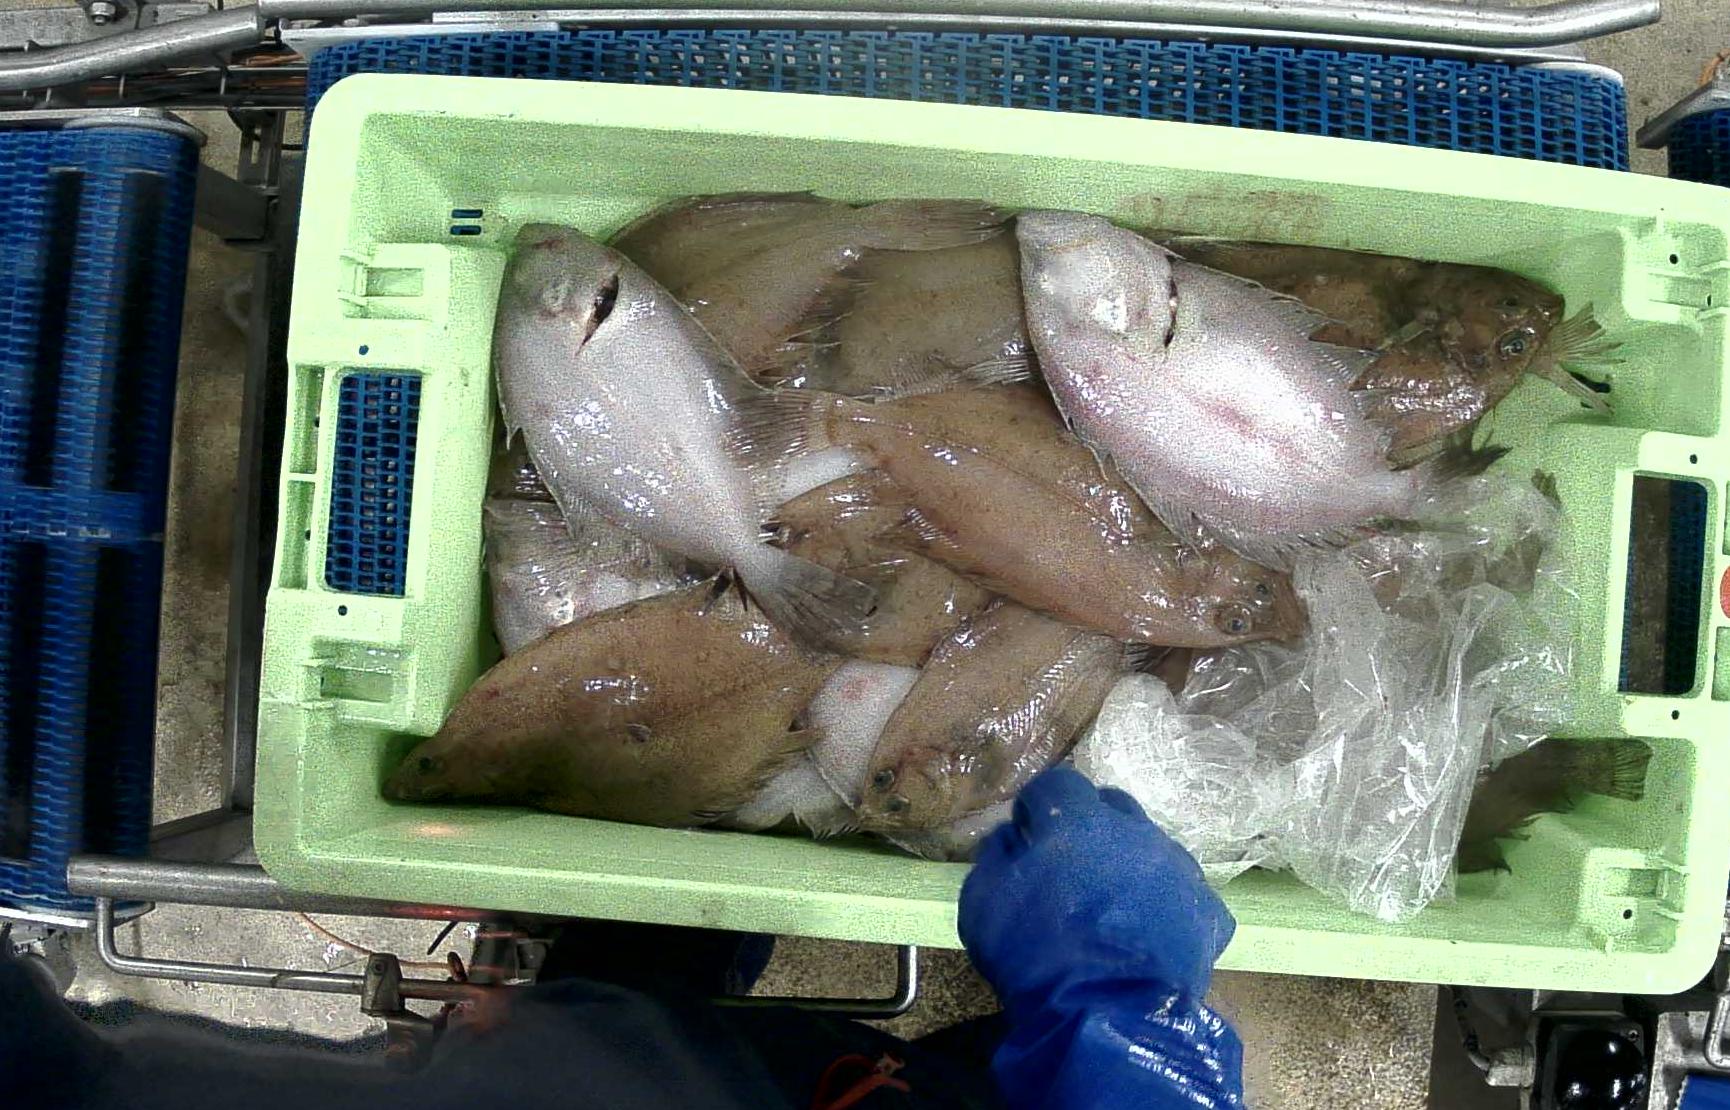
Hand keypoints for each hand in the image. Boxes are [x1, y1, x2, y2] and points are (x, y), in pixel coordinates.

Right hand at [960, 766, 1234, 1013]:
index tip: (1027, 835)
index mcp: (1079, 820)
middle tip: (1069, 865)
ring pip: (1151, 846)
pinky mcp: (1207, 911)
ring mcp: (1178, 869)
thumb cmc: (1037, 957)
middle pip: (1111, 806)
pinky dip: (1166, 903)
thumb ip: (997, 854)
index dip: (1037, 806)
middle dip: (1088, 824)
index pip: (1057, 784)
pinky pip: (1184, 892)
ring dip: (1129, 862)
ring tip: (1112, 904)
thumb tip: (1012, 835)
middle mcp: (1136, 831)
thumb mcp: (982, 901)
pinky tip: (1148, 932)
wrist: (1108, 1021)